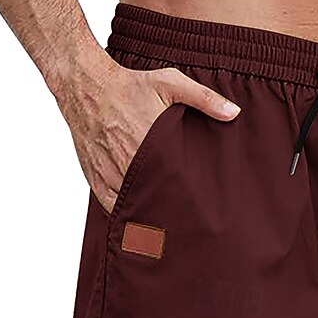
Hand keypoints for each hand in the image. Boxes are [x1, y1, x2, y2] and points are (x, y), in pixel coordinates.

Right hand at [56, 51, 240, 212]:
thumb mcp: (170, 84)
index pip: (171, 188)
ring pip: (130, 209)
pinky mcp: (95, 178)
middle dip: (167, 216)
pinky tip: (137, 224)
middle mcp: (128, 166)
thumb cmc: (128, 85)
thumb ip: (204, 99)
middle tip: (182, 228)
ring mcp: (109, 175)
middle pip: (152, 203)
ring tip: (163, 233)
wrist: (85, 85)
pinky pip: (111, 207)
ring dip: (146, 219)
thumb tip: (233, 112)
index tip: (195, 215)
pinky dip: (123, 215)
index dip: (183, 205)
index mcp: (150, 148)